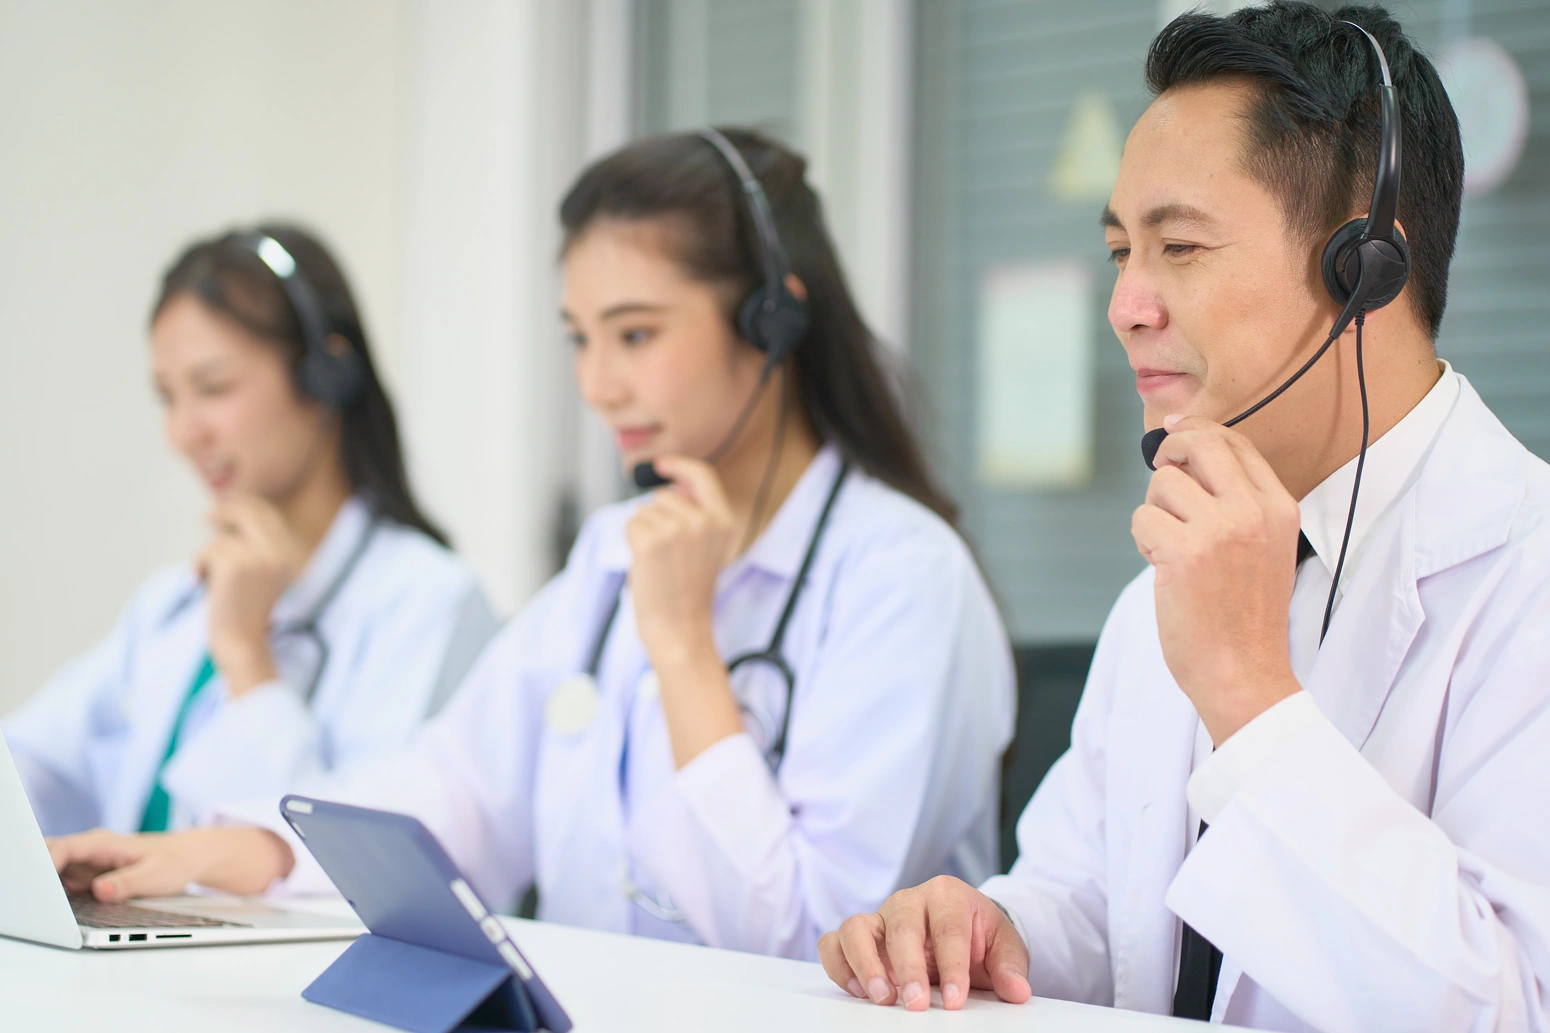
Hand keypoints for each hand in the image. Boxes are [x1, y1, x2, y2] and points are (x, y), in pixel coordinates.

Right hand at [47, 827, 294, 900]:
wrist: (191, 857)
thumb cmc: (176, 861)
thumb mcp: (155, 875)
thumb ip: (126, 883)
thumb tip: (99, 889)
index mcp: (102, 843)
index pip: (62, 849)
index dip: (44, 865)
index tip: (38, 884)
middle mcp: (91, 850)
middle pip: (50, 858)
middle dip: (38, 876)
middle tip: (37, 900)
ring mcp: (89, 863)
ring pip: (55, 873)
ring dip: (47, 888)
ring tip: (47, 907)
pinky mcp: (91, 876)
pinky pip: (65, 884)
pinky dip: (59, 895)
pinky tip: (60, 908)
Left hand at [198, 496, 305, 695]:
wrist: (242, 643)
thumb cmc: (244, 616)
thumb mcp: (256, 577)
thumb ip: (250, 549)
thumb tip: (224, 518)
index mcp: (288, 555)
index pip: (268, 516)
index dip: (245, 505)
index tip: (226, 503)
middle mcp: (279, 552)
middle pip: (248, 514)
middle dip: (225, 511)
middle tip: (204, 518)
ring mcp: (259, 556)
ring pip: (222, 539)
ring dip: (206, 556)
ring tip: (206, 579)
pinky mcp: (236, 564)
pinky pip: (208, 551)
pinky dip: (198, 566)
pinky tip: (200, 584)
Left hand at [624, 456, 735, 667]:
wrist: (680, 628)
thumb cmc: (686, 592)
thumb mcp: (705, 548)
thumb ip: (695, 514)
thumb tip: (672, 484)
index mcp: (724, 521)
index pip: (703, 476)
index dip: (679, 466)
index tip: (660, 464)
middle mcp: (704, 521)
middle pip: (663, 496)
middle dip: (656, 518)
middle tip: (666, 556)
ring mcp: (678, 529)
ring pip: (644, 511)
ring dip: (643, 532)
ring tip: (658, 563)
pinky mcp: (651, 540)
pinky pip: (630, 524)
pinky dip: (631, 542)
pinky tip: (645, 565)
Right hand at [819, 876, 1031, 1011]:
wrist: (961, 925)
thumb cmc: (978, 934)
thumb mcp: (1004, 945)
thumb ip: (1010, 967)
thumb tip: (1017, 990)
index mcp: (947, 895)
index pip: (948, 927)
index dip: (952, 965)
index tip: (956, 1000)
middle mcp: (909, 900)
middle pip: (901, 926)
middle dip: (908, 968)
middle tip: (916, 1004)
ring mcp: (880, 916)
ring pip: (856, 927)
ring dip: (864, 964)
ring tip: (882, 998)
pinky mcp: (861, 935)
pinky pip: (834, 942)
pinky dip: (839, 965)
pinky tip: (858, 991)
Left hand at [1131, 415, 1303, 743]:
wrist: (1244, 672)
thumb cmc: (1243, 617)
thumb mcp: (1263, 549)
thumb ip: (1236, 505)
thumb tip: (1183, 456)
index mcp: (1279, 508)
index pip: (1236, 444)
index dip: (1199, 431)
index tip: (1174, 431)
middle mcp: (1254, 512)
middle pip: (1202, 444)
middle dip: (1171, 450)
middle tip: (1161, 470)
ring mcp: (1220, 530)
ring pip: (1163, 483)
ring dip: (1154, 511)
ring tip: (1169, 546)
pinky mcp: (1184, 552)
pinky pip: (1142, 517)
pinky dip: (1142, 539)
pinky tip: (1160, 566)